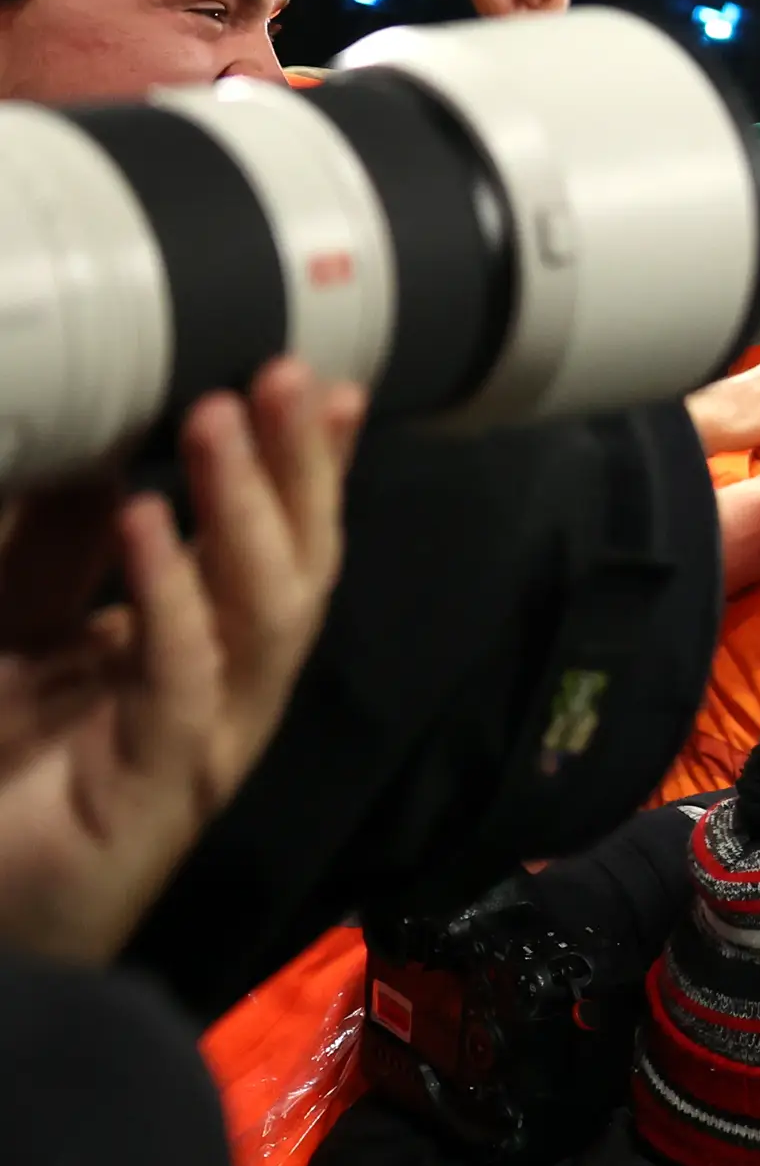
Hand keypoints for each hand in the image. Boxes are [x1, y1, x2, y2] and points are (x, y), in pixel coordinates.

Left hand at [0, 362, 362, 962]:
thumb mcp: (17, 629)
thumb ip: (56, 550)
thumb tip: (101, 450)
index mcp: (202, 656)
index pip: (277, 545)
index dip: (308, 468)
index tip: (323, 381)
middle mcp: (224, 695)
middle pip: (297, 568)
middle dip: (298, 469)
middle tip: (289, 375)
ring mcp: (203, 743)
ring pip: (265, 616)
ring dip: (245, 511)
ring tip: (219, 421)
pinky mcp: (158, 789)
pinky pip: (180, 680)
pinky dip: (169, 597)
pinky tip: (143, 522)